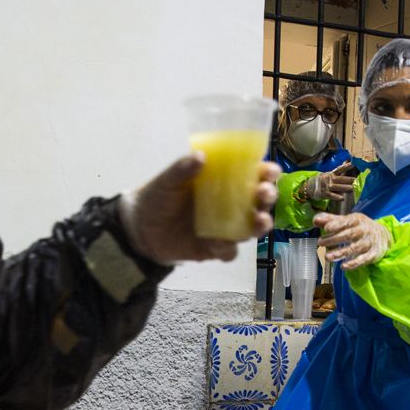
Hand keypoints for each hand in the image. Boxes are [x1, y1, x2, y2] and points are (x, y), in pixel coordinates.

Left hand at [123, 155, 277, 262]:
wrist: (140, 229)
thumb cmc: (158, 197)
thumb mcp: (168, 180)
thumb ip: (182, 169)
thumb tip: (201, 157)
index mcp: (224, 182)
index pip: (254, 174)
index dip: (267, 172)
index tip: (269, 171)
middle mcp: (231, 204)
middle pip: (259, 201)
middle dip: (268, 197)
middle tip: (264, 194)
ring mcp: (225, 228)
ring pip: (252, 228)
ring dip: (260, 225)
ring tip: (258, 221)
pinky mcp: (214, 249)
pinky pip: (229, 252)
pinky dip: (228, 249)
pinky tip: (219, 244)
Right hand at [304, 161, 357, 203]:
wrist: (309, 187)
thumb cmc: (322, 181)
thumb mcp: (329, 174)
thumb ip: (339, 171)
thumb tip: (347, 162)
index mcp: (331, 174)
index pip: (339, 169)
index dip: (345, 167)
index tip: (352, 164)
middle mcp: (329, 179)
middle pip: (340, 179)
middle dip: (348, 180)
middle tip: (356, 181)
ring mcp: (327, 186)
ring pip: (337, 187)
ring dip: (344, 188)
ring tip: (352, 189)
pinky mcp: (324, 194)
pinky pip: (331, 195)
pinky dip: (336, 197)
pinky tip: (342, 198)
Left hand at [314, 212, 389, 269]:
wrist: (383, 235)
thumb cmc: (359, 227)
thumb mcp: (347, 220)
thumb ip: (331, 220)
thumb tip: (315, 220)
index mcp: (357, 220)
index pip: (347, 221)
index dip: (337, 224)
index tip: (326, 228)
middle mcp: (364, 231)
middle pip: (348, 235)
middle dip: (334, 239)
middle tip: (320, 242)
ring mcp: (368, 243)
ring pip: (354, 248)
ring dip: (340, 253)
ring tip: (327, 257)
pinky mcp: (372, 254)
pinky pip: (362, 260)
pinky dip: (353, 264)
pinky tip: (343, 266)